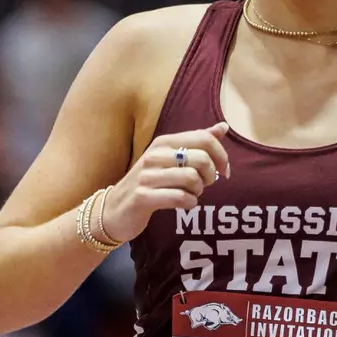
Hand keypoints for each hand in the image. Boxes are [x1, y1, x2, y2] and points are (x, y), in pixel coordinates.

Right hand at [100, 122, 231, 242]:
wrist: (113, 210)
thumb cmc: (148, 183)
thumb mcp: (170, 158)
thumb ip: (197, 143)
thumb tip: (223, 126)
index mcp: (163, 142)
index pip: (204, 138)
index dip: (221, 155)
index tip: (223, 170)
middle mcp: (154, 155)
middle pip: (202, 159)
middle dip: (211, 175)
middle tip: (204, 185)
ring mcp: (147, 176)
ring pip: (192, 178)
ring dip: (199, 191)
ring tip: (192, 194)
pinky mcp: (143, 197)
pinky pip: (179, 197)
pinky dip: (189, 203)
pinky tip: (185, 204)